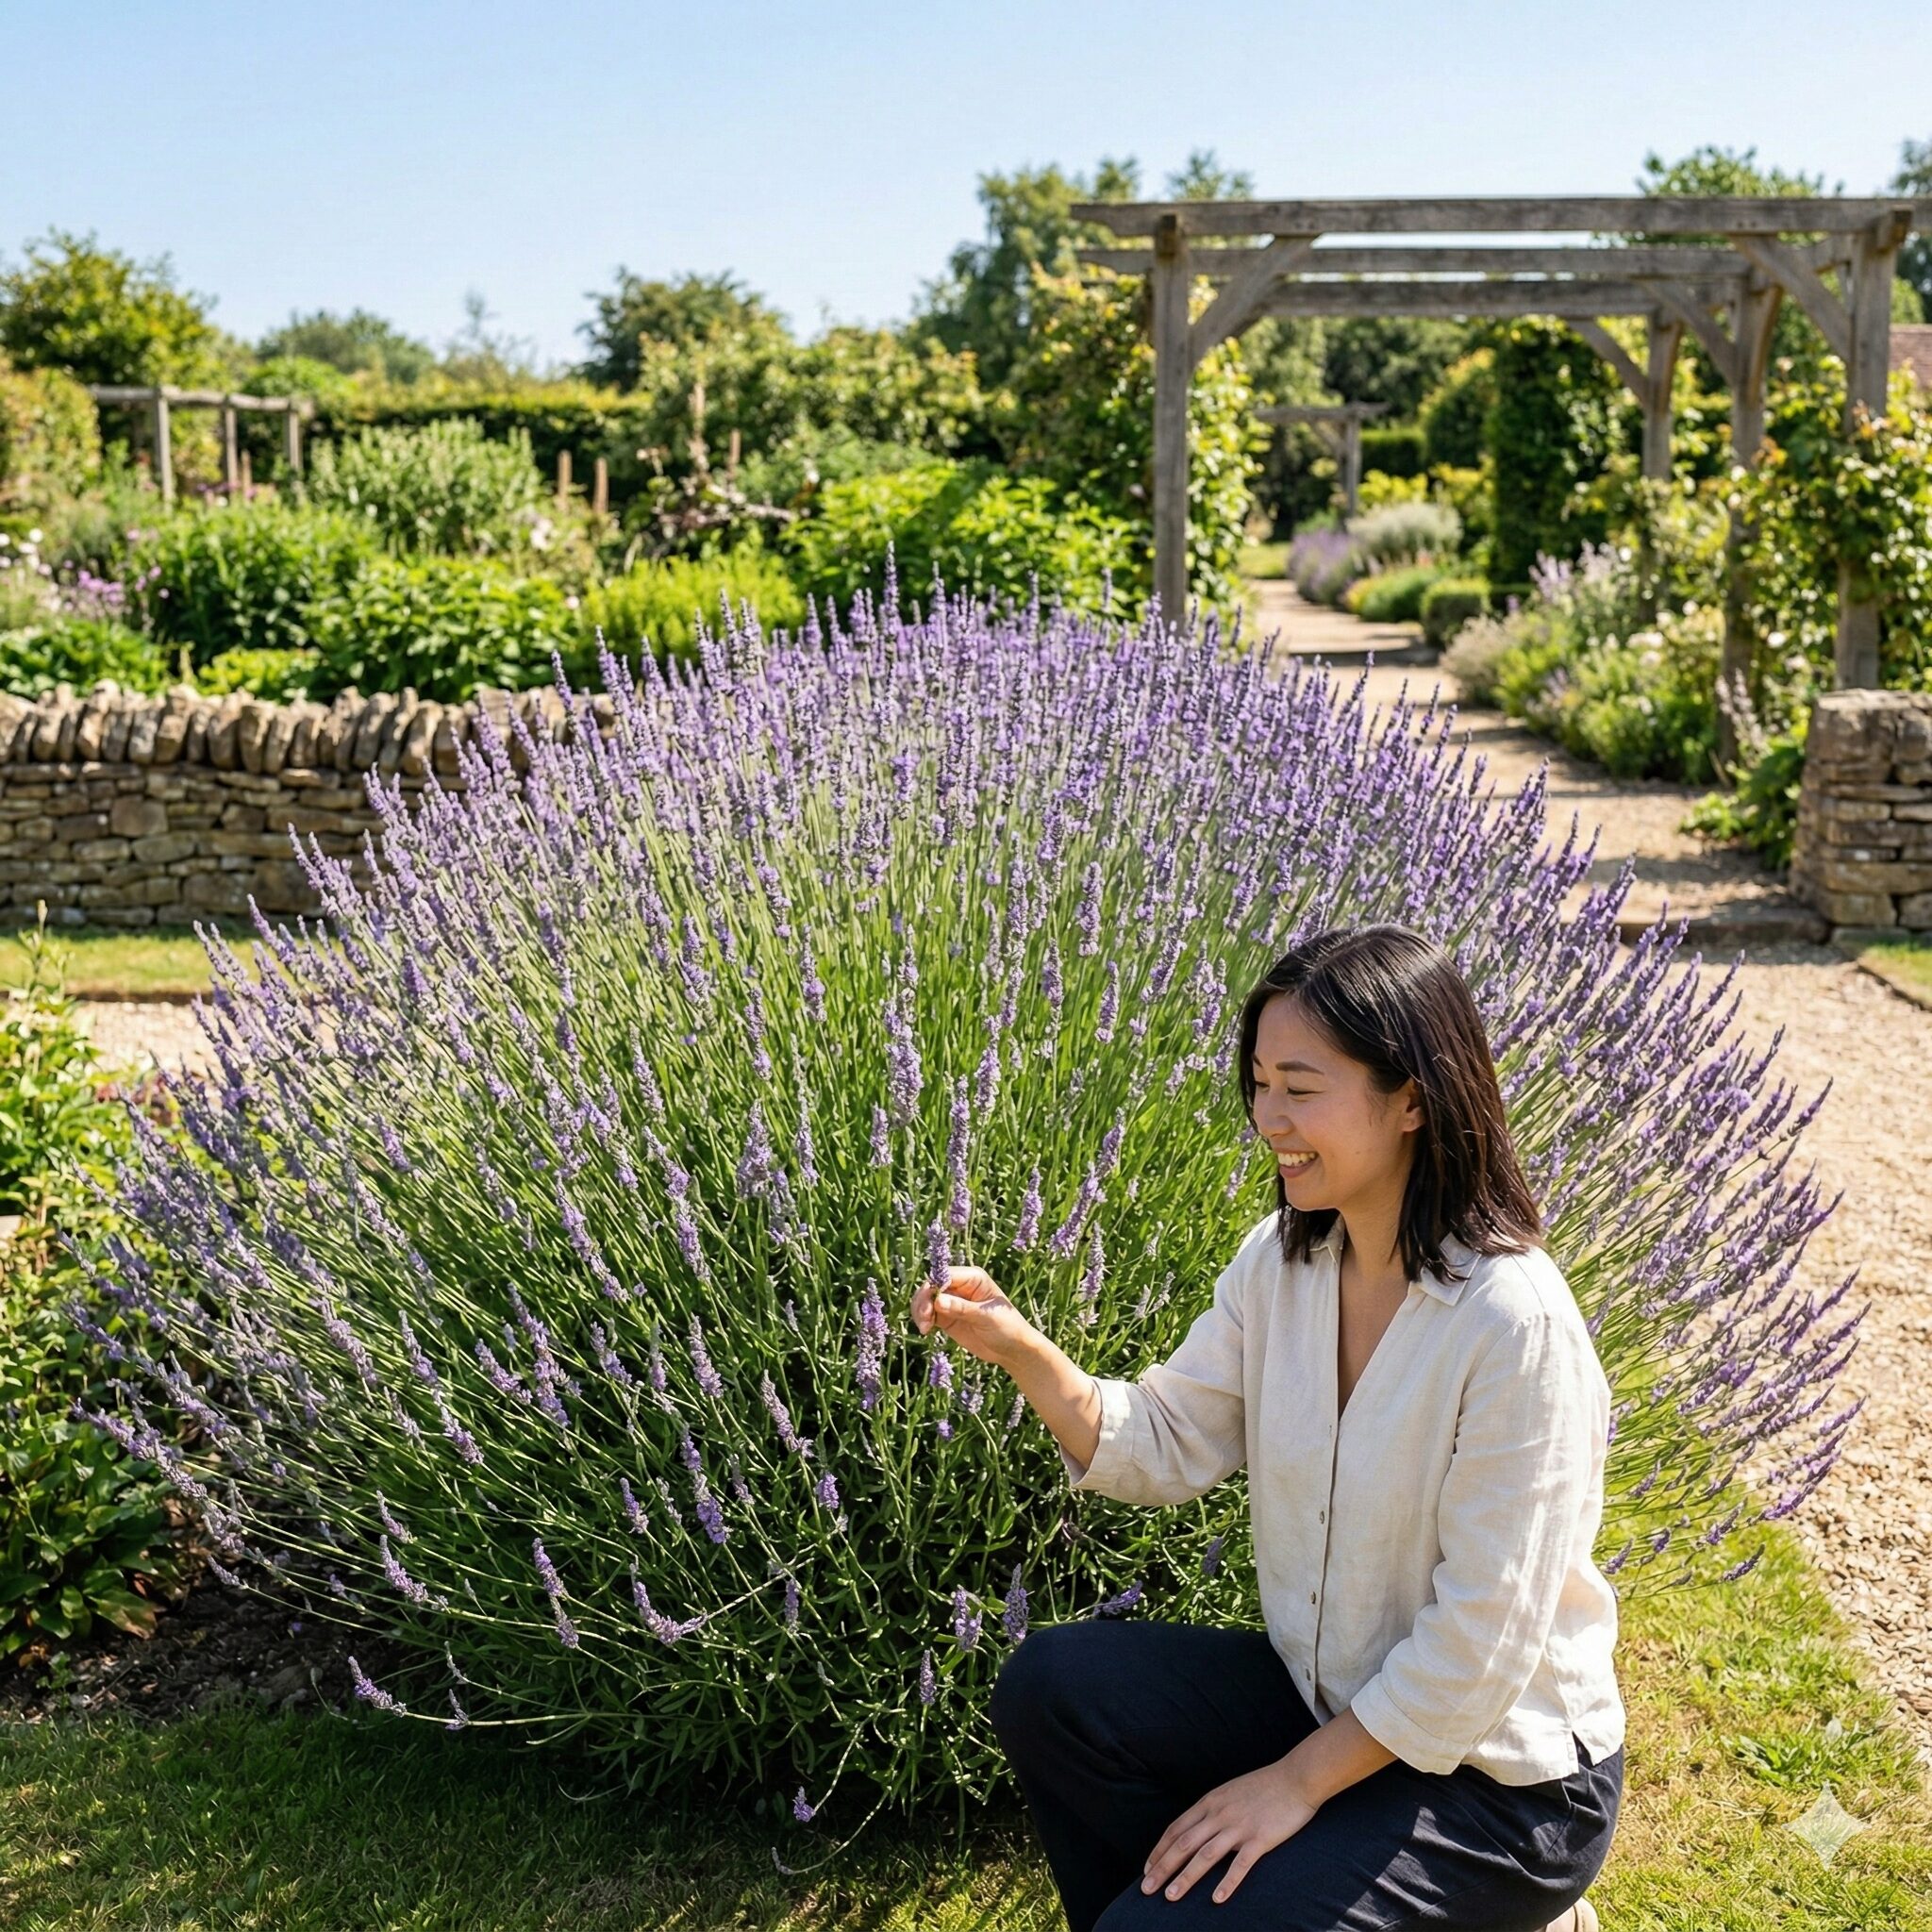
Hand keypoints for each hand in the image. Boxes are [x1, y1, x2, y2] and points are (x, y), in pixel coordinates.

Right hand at [908, 1264, 1034, 1369]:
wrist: (1013, 1350)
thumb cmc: (1008, 1328)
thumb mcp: (986, 1317)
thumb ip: (962, 1308)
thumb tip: (938, 1300)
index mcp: (973, 1278)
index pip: (945, 1276)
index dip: (933, 1287)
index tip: (929, 1306)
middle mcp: (961, 1286)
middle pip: (932, 1286)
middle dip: (923, 1301)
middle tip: (924, 1320)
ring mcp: (953, 1302)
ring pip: (927, 1300)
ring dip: (920, 1311)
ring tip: (924, 1328)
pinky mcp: (948, 1318)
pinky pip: (929, 1314)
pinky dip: (923, 1320)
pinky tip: (925, 1330)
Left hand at [1141, 1759, 1319, 1906]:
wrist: (1295, 1778)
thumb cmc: (1263, 1787)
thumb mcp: (1229, 1792)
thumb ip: (1211, 1810)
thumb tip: (1194, 1829)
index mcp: (1210, 1802)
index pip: (1176, 1829)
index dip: (1159, 1850)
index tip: (1147, 1869)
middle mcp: (1219, 1814)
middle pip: (1184, 1844)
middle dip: (1162, 1868)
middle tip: (1146, 1889)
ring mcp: (1239, 1827)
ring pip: (1205, 1856)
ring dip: (1186, 1878)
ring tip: (1170, 1897)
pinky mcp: (1260, 1838)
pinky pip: (1241, 1864)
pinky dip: (1227, 1882)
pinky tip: (1217, 1899)